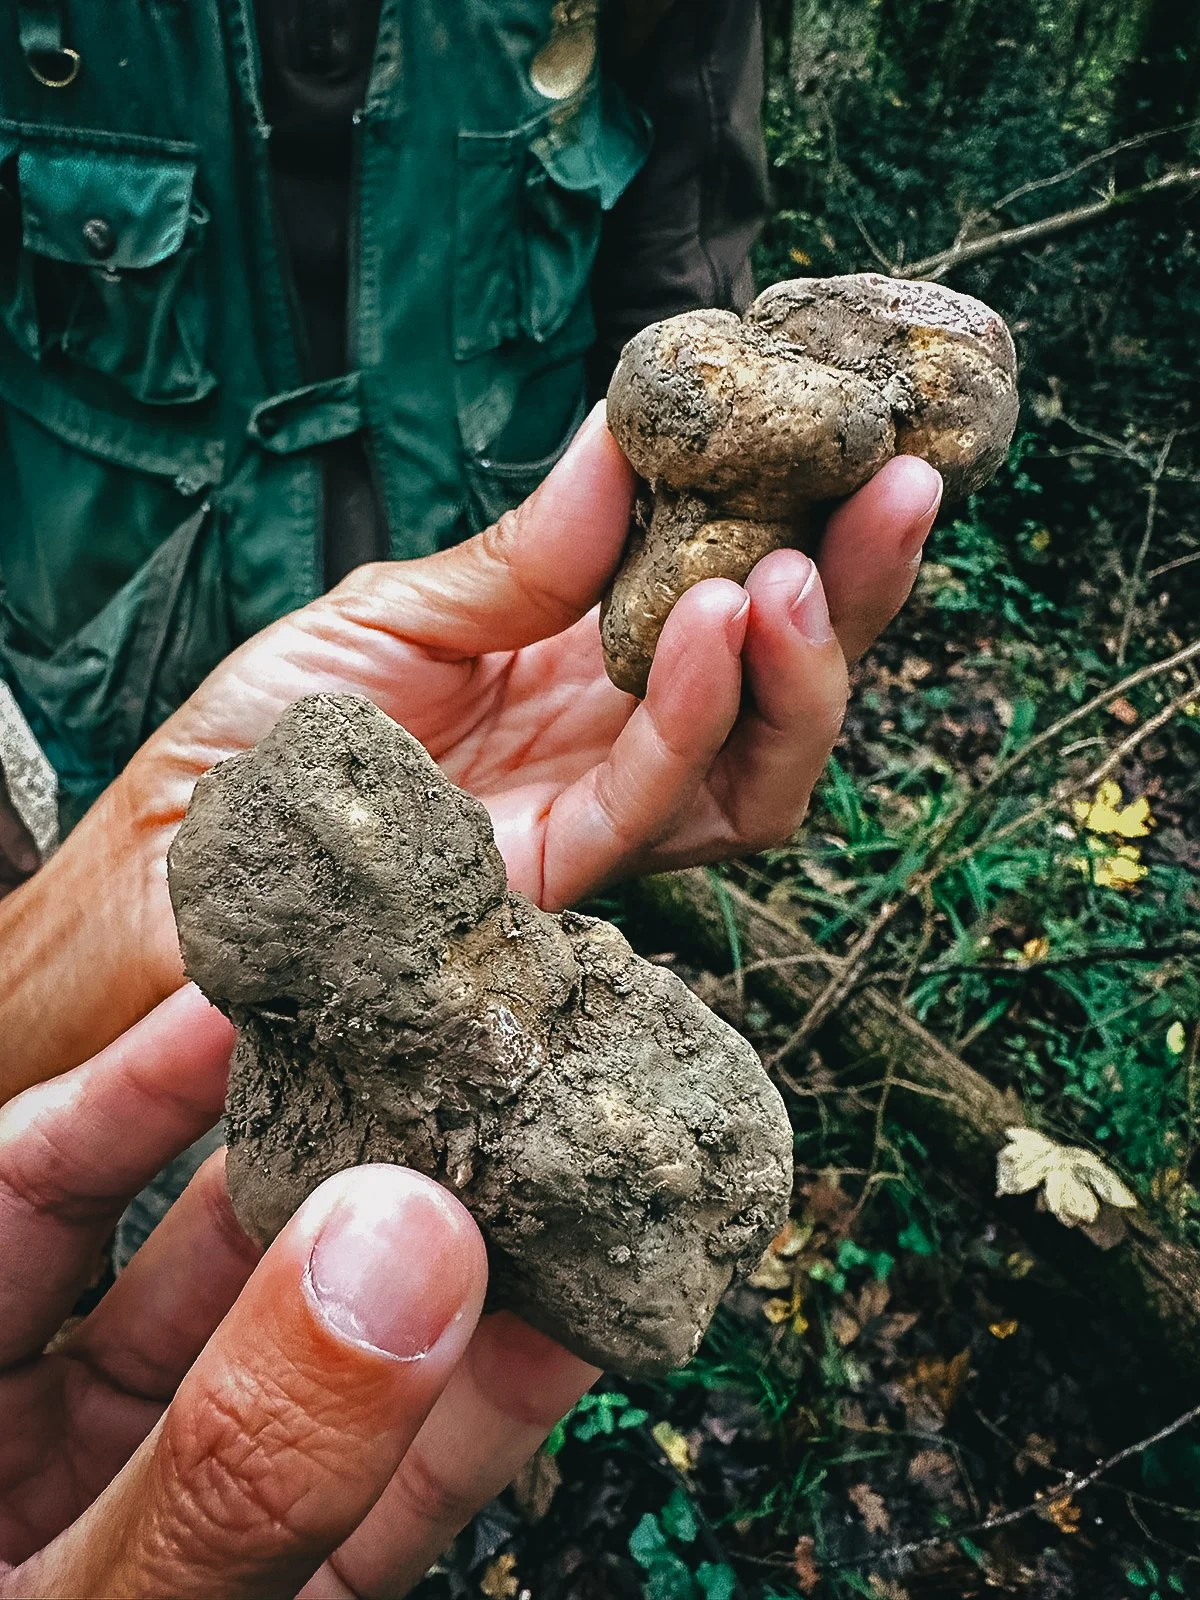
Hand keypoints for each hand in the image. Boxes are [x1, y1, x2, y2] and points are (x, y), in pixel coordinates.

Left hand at [0, 989, 596, 1598]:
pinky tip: (568, 1327)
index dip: (145, 1080)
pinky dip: (485, 1416)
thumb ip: (244, 1445)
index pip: (39, 1192)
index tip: (261, 993)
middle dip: (339, 1155)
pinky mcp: (301, 1591)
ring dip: (446, 1273)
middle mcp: (72, 1455)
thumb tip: (405, 1238)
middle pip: (212, 1255)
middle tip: (445, 1049)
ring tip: (540, 1164)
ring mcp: (201, 1521)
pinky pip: (401, 1490)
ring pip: (332, 1362)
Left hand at [137, 407, 938, 908]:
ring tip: (804, 566)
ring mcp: (589, 818)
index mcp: (585, 672)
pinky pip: (655, 805)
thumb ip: (531, 547)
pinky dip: (699, 715)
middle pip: (777, 691)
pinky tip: (722, 623)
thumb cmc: (273, 726)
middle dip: (853, 594)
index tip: (857, 430)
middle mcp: (611, 749)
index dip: (810, 530)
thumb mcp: (404, 604)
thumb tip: (628, 428)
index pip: (735, 606)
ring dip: (801, 667)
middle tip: (901, 484)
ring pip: (756, 769)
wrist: (174, 847)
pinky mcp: (547, 879)